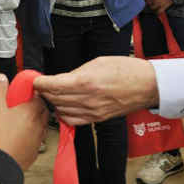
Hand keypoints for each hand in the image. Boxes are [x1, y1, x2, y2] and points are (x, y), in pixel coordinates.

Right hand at [0, 74, 47, 170]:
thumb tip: (1, 78)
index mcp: (30, 110)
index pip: (39, 95)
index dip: (32, 92)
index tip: (26, 92)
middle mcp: (38, 123)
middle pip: (43, 109)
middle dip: (36, 105)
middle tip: (24, 105)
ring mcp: (38, 138)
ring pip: (42, 124)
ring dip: (35, 120)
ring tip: (22, 120)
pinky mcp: (35, 150)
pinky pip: (37, 139)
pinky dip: (32, 135)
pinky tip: (21, 136)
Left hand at [33, 56, 157, 125]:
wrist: (148, 86)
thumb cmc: (126, 69)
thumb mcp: (98, 62)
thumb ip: (77, 72)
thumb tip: (61, 79)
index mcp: (86, 81)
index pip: (53, 85)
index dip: (40, 83)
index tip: (35, 80)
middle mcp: (88, 99)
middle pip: (54, 99)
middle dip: (44, 92)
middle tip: (41, 85)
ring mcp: (93, 111)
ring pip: (61, 111)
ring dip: (53, 103)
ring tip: (52, 94)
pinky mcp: (98, 119)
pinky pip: (73, 120)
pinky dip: (64, 114)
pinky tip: (64, 106)